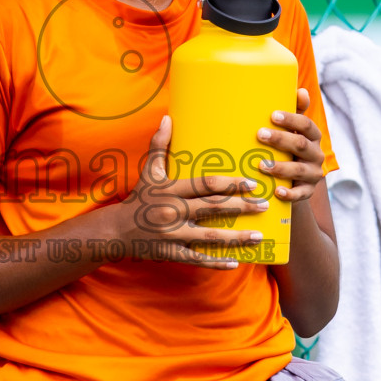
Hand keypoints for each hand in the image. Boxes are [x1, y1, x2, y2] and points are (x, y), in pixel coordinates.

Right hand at [110, 114, 268, 269]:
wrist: (115, 231)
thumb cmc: (137, 199)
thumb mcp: (148, 172)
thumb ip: (159, 145)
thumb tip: (167, 117)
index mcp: (171, 190)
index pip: (206, 185)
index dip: (231, 184)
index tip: (252, 183)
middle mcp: (173, 211)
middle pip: (213, 208)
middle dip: (242, 207)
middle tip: (265, 206)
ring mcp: (172, 234)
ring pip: (209, 236)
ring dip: (236, 237)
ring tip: (258, 235)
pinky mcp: (170, 253)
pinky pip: (196, 258)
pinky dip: (216, 262)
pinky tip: (235, 262)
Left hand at [255, 88, 325, 204]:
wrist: (296, 181)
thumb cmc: (289, 149)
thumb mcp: (292, 131)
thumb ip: (295, 112)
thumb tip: (301, 90)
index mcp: (312, 136)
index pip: (306, 125)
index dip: (291, 120)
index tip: (273, 115)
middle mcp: (316, 154)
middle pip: (300, 145)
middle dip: (280, 139)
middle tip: (260, 134)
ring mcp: (313, 174)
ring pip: (299, 169)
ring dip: (281, 167)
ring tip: (261, 164)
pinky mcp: (307, 191)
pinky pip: (300, 194)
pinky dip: (289, 193)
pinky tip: (276, 191)